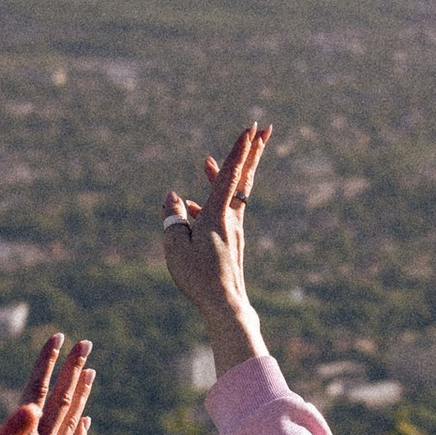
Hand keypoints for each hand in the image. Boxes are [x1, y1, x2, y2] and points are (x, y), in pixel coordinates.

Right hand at [160, 120, 271, 376]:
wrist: (225, 305)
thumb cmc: (198, 277)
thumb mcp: (175, 247)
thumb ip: (172, 219)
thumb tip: (172, 196)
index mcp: (218, 216)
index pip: (230, 175)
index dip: (239, 150)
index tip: (251, 129)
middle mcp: (231, 219)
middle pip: (243, 178)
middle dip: (251, 152)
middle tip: (263, 130)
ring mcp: (234, 231)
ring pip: (230, 196)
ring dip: (222, 177)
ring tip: (206, 162)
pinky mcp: (231, 243)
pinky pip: (222, 214)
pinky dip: (209, 205)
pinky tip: (191, 209)